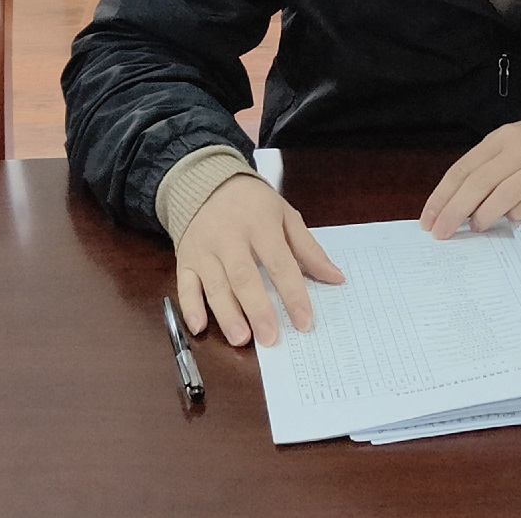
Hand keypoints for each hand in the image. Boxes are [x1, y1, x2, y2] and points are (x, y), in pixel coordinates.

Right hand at [176, 174, 343, 347]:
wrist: (209, 183)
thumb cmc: (254, 204)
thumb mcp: (286, 216)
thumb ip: (309, 249)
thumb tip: (335, 277)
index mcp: (260, 224)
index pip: (280, 263)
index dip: (293, 294)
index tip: (304, 321)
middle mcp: (230, 237)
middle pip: (244, 277)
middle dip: (258, 310)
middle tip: (270, 338)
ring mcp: (204, 249)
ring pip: (215, 285)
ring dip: (227, 314)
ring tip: (241, 338)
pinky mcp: (185, 258)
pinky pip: (185, 285)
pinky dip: (190, 307)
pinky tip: (199, 327)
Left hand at [419, 117, 520, 239]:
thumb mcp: (513, 146)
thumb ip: (489, 169)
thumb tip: (458, 205)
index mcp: (501, 138)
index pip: (463, 169)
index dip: (443, 196)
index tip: (429, 219)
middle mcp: (519, 149)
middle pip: (479, 182)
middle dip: (455, 210)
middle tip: (442, 233)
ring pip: (504, 193)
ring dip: (485, 214)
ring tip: (476, 228)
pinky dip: (519, 214)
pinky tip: (512, 220)